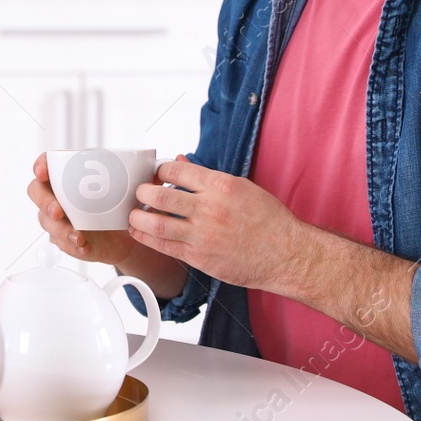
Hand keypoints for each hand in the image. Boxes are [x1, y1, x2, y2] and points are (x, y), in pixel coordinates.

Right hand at [27, 153, 141, 267]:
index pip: (45, 165)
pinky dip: (72, 247)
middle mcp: (56, 195)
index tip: (43, 171)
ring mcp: (57, 219)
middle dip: (44, 202)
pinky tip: (84, 247)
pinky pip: (61, 244)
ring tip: (78, 237)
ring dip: (60, 230)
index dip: (40, 166)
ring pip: (47, 222)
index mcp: (66, 176)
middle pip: (36, 193)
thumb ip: (138, 177)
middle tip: (58, 211)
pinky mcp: (64, 240)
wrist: (125, 233)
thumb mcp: (129, 187)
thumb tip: (156, 171)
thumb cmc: (120, 203)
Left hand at [132, 155, 313, 293]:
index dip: (159, 171)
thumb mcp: (241, 187)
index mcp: (221, 186)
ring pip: (157, 224)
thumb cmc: (269, 220)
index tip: (155, 175)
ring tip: (133, 214)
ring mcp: (203, 235)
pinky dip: (147, 239)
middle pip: (159, 196)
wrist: (287, 254)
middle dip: (142, 193)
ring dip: (138, 218)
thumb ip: (206, 176)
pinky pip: (165, 247)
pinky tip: (139, 233)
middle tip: (139, 193)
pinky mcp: (201, 258)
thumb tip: (180, 162)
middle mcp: (210, 209)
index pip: (176, 171)